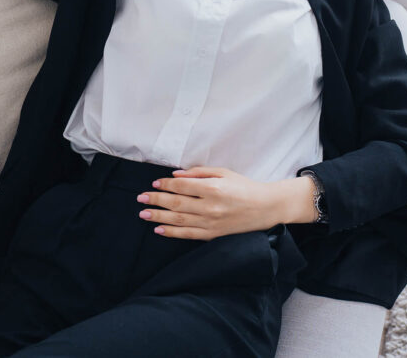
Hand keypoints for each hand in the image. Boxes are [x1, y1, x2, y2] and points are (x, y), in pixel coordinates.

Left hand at [136, 166, 279, 239]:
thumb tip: (176, 175)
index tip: (154, 183)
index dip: (165, 184)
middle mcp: (210, 206)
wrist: (265, 207)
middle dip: (156, 200)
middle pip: (176, 203)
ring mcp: (211, 222)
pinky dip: (172, 232)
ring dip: (158, 216)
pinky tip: (159, 229)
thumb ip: (199, 173)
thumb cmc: (244, 186)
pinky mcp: (213, 234)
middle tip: (141, 198)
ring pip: (178, 220)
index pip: (182, 186)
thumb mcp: (224, 172)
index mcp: (213, 188)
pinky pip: (188, 234)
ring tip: (143, 214)